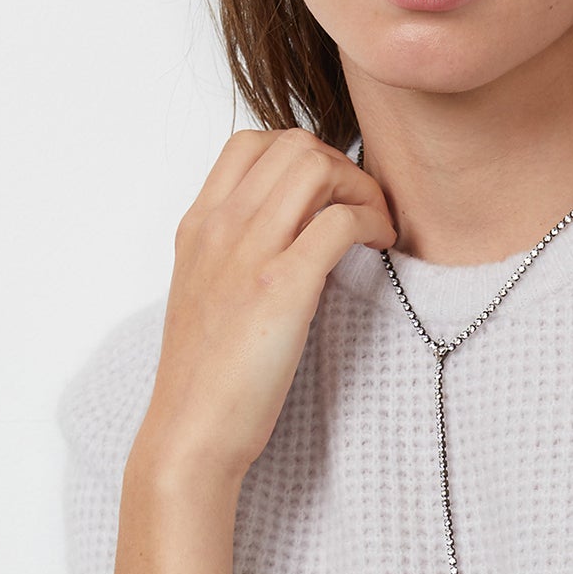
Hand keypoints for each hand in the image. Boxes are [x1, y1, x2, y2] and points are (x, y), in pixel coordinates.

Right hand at [136, 127, 395, 483]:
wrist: (190, 431)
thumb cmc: (207, 375)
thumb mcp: (208, 294)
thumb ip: (237, 253)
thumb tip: (292, 231)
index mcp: (198, 225)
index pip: (250, 142)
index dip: (303, 154)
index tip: (329, 193)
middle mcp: (219, 227)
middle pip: (293, 144)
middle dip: (343, 166)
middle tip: (363, 209)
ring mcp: (247, 253)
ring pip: (317, 167)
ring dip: (362, 188)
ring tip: (376, 225)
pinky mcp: (281, 287)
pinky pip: (340, 221)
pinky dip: (373, 221)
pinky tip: (381, 245)